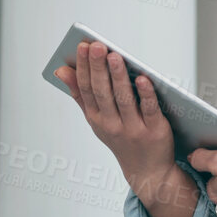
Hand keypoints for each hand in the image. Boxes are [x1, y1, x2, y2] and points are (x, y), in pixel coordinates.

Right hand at [55, 40, 177, 195]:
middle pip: (103, 92)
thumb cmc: (121, 138)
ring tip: (115, 56)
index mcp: (96, 119)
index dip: (84, 67)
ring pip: (124, 99)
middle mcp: (112, 125)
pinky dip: (146, 94)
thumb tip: (61, 70)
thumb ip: (80, 95)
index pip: (87, 89)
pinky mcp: (154, 131)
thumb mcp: (97, 119)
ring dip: (118, 77)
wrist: (148, 171)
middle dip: (98, 68)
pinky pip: (149, 110)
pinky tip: (143, 78)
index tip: (82, 46)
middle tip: (96, 46)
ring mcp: (133, 129)